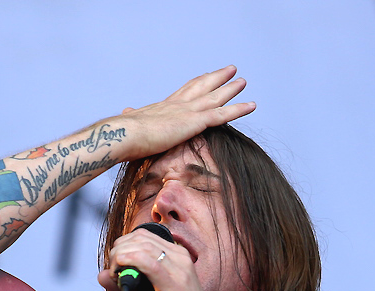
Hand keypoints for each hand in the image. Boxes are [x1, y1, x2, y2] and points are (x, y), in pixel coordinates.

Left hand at [100, 228, 223, 290]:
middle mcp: (180, 257)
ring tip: (117, 276)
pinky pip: (145, 261)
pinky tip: (120, 273)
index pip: (144, 236)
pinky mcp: (172, 281)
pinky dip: (127, 261)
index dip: (124, 246)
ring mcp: (178, 267)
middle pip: (139, 237)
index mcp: (178, 256)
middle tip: (114, 270)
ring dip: (120, 257)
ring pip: (140, 246)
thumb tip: (102, 275)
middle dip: (119, 250)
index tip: (117, 264)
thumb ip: (126, 283)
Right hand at [111, 66, 254, 162]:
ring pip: (215, 97)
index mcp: (162, 108)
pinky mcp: (194, 123)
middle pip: (201, 87)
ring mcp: (187, 112)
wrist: (123, 136)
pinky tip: (252, 105)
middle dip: (216, 78)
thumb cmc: (122, 137)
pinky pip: (222, 114)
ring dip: (230, 89)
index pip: (183, 92)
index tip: (205, 76)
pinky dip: (238, 109)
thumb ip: (132, 119)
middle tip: (230, 70)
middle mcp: (177, 105)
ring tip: (243, 81)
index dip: (196, 84)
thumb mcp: (130, 125)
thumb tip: (125, 113)